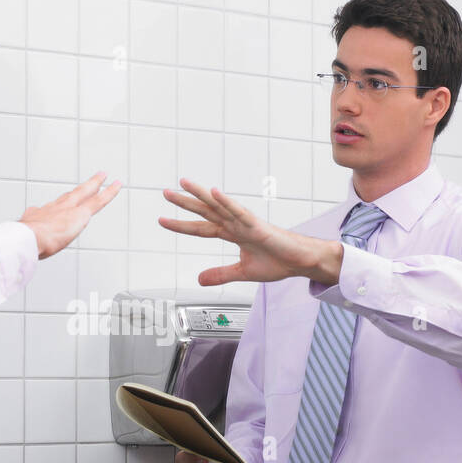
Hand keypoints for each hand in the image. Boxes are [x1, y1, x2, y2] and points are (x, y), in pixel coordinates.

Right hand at [20, 172, 121, 258]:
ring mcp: (68, 208)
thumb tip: (21, 245)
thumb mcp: (23, 240)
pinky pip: (99, 200)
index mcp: (39, 215)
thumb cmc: (26, 242)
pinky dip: (109, 192)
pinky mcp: (81, 213)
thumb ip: (26, 241)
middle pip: (70, 195)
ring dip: (94, 184)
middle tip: (88, 183)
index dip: (56, 206)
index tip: (58, 204)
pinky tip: (116, 185)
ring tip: (102, 177)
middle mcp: (54, 208)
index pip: (50, 208)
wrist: (29, 237)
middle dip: (78, 190)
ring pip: (86, 193)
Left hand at [159, 179, 343, 286]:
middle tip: (165, 193)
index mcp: (231, 233)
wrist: (299, 262)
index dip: (181, 225)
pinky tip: (213, 193)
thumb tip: (199, 279)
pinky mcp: (257, 225)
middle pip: (205, 211)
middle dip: (184, 203)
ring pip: (218, 206)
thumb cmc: (277, 262)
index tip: (162, 220)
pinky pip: (239, 212)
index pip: (201, 228)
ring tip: (183, 184)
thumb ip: (220, 274)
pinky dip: (226, 202)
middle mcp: (235, 224)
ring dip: (200, 195)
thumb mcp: (242, 272)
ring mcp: (245, 222)